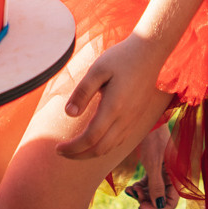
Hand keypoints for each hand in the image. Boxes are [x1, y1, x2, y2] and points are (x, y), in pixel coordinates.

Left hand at [57, 33, 172, 161]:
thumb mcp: (97, 69)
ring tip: (74, 150)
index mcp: (114, 107)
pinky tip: (94, 141)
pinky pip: (119, 140)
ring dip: (91, 153)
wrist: (150, 52)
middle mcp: (125, 118)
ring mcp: (133, 119)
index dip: (73, 148)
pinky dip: (104, 147)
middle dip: (79, 155)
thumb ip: (82, 92)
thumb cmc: (121, 58)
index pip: (90, 138)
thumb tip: (68, 114)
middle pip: (100, 149)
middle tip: (62, 152)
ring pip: (111, 148)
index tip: (57, 148)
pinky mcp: (137, 117)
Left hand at [122, 124, 178, 208]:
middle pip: (160, 199)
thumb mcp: (153, 164)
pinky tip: (131, 187)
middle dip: (147, 200)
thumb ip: (156, 185)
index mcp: (176, 176)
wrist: (149, 121)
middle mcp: (172, 177)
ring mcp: (163, 173)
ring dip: (141, 195)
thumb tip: (157, 205)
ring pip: (153, 193)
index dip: (156, 208)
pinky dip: (140, 188)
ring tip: (130, 190)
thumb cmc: (153, 139)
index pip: (171, 202)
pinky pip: (149, 185)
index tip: (141, 205)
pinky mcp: (155, 168)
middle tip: (134, 194)